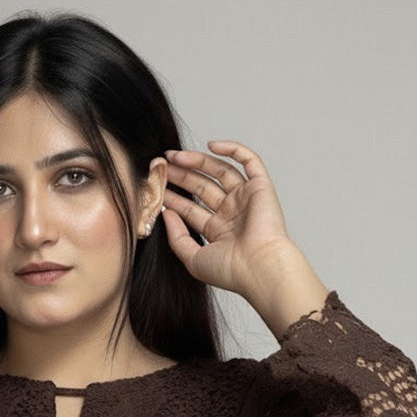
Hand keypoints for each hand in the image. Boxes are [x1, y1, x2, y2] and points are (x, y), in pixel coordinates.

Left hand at [160, 140, 295, 300]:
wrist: (259, 269)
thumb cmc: (230, 271)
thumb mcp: (192, 258)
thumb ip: (177, 237)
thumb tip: (165, 212)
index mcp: (217, 231)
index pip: (190, 208)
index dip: (172, 196)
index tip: (155, 186)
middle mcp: (232, 213)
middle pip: (201, 187)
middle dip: (180, 175)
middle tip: (161, 165)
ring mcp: (246, 199)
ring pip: (220, 171)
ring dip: (197, 161)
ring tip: (174, 157)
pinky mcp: (261, 187)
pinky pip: (249, 160)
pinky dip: (232, 149)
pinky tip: (210, 145)